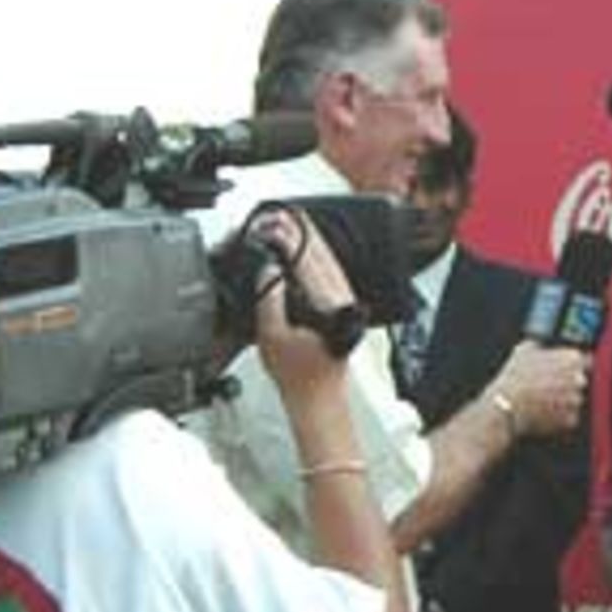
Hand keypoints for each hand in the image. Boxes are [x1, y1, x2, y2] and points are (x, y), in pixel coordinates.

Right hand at [250, 209, 353, 397]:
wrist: (319, 398)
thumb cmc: (298, 377)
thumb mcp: (270, 337)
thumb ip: (268, 300)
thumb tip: (266, 270)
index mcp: (327, 302)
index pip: (306, 259)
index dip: (289, 237)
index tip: (275, 221)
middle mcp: (341, 298)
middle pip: (321, 253)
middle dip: (300, 231)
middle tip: (282, 213)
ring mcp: (345, 301)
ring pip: (329, 260)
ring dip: (311, 240)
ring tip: (293, 223)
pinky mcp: (344, 307)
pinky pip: (332, 271)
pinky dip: (319, 255)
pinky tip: (309, 251)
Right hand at [490, 341, 589, 435]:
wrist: (505, 406)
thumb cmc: (514, 378)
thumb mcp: (523, 350)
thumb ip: (539, 346)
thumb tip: (540, 346)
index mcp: (571, 359)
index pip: (585, 360)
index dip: (571, 366)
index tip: (563, 370)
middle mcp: (578, 379)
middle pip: (579, 381)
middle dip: (567, 384)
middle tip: (548, 387)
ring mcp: (575, 400)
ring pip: (574, 400)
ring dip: (563, 401)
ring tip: (543, 402)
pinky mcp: (570, 419)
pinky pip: (570, 417)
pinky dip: (560, 417)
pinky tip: (544, 413)